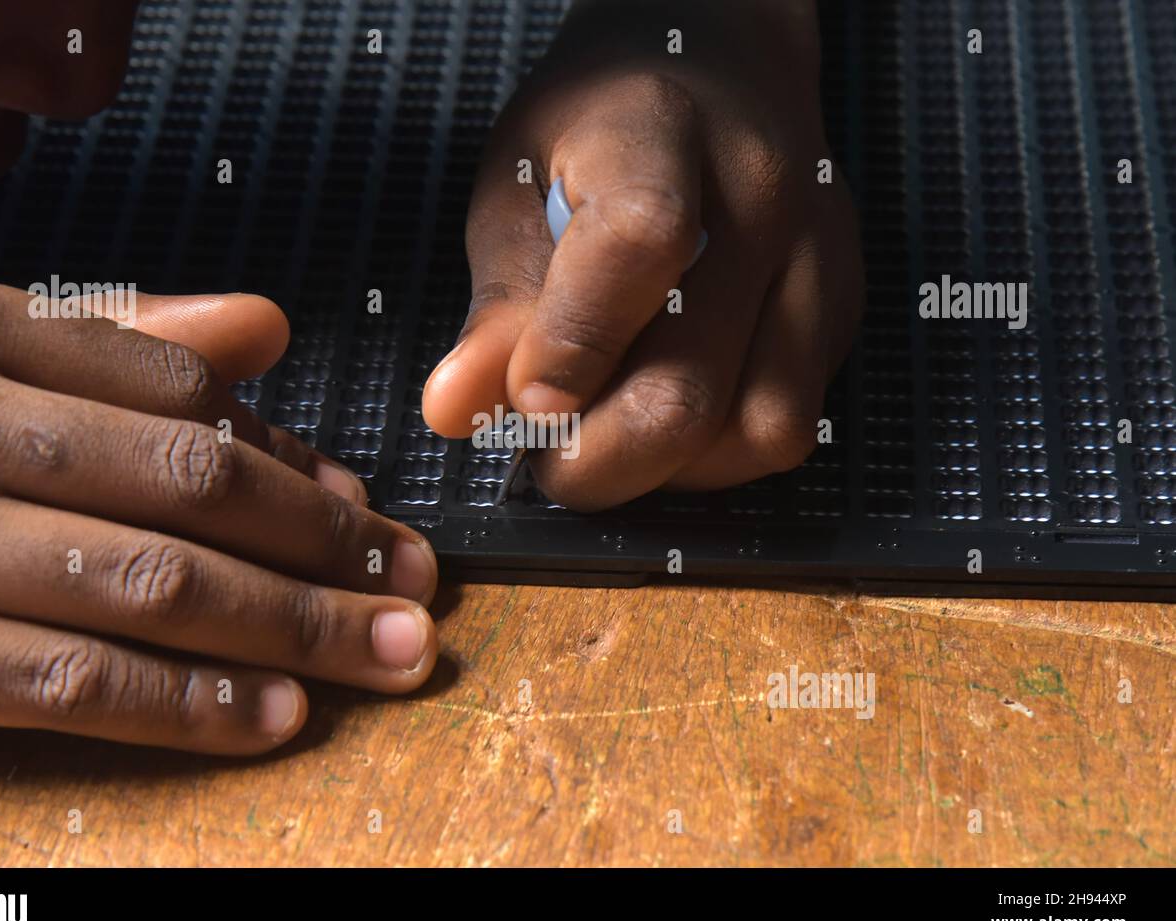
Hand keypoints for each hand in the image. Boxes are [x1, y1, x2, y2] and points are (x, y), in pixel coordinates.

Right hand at [0, 272, 438, 752]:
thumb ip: (114, 339)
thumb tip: (267, 329)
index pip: (175, 392)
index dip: (288, 457)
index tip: (359, 507)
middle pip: (188, 485)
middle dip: (325, 545)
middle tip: (415, 583)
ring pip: (152, 586)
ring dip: (290, 630)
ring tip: (384, 655)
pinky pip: (76, 686)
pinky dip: (190, 706)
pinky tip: (273, 719)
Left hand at [423, 0, 862, 509]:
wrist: (718, 71)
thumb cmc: (596, 133)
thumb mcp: (516, 187)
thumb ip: (498, 306)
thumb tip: (457, 411)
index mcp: (657, 132)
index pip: (636, 248)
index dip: (574, 347)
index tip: (526, 404)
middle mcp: (762, 195)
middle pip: (692, 386)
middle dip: (600, 459)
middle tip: (548, 454)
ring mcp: (818, 257)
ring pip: (757, 430)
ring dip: (669, 469)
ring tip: (615, 429)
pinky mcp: (842, 310)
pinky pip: (786, 429)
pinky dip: (717, 455)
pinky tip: (672, 413)